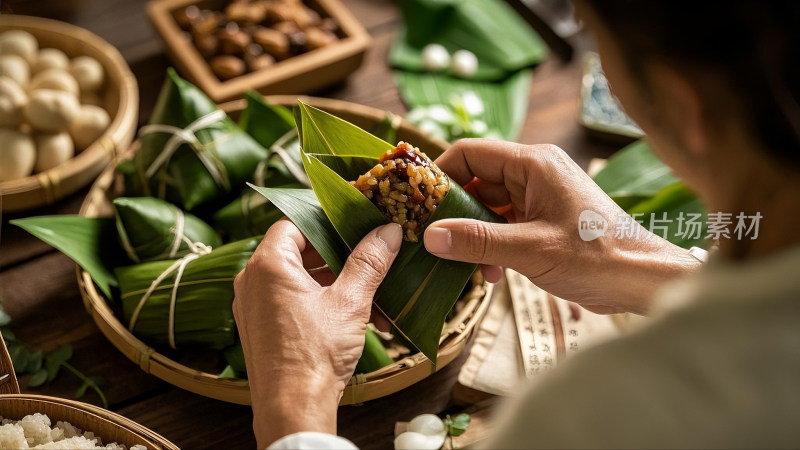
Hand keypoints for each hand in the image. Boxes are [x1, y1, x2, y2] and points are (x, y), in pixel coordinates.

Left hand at [233, 220, 402, 447]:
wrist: (292, 409)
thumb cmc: (315, 355)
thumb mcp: (350, 302)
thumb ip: (369, 261)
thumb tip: (388, 231)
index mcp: (268, 265)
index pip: (295, 222)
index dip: (327, 220)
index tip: (355, 223)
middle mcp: (252, 281)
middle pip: (298, 250)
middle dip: (338, 255)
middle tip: (368, 255)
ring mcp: (254, 306)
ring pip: (299, 279)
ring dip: (335, 282)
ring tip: (370, 293)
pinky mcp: (261, 328)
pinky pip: (292, 301)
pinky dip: (321, 302)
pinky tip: (355, 317)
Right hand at [424, 139, 699, 313]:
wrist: (642, 279)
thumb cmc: (595, 257)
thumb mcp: (529, 250)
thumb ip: (477, 241)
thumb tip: (429, 236)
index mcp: (533, 164)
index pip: (470, 152)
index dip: (439, 174)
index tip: (417, 204)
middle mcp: (534, 172)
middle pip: (476, 180)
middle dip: (454, 212)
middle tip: (433, 240)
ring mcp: (540, 196)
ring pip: (488, 205)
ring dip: (473, 234)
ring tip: (465, 264)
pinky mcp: (544, 218)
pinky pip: (504, 223)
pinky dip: (492, 244)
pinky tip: (492, 273)